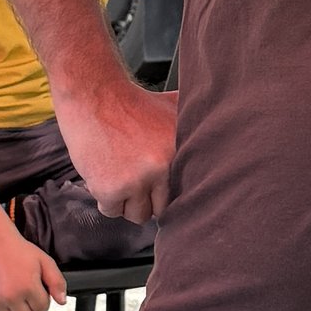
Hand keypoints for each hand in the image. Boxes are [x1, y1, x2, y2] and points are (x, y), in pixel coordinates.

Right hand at [0, 219, 65, 310]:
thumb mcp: (45, 262)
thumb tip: (62, 301)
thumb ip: (57, 282)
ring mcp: (0, 300)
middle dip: (32, 307)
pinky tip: (11, 300)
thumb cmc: (19, 251)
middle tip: (29, 293)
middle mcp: (13, 296)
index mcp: (28, 287)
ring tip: (20, 298)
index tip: (39, 290)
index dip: (44, 300)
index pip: (42, 309)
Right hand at [58, 79, 179, 223]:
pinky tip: (105, 175)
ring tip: (120, 175)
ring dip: (127, 202)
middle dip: (148, 199)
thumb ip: (192, 126)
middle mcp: (162, 167)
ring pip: (137, 215)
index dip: (169, 192)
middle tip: (136, 180)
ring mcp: (136, 180)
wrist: (93, 95)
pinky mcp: (111, 189)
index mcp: (180, 151)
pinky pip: (111, 211)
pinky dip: (106, 200)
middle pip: (160, 209)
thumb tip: (216, 139)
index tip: (159, 188)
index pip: (184, 193)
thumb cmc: (129, 103)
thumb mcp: (171, 108)